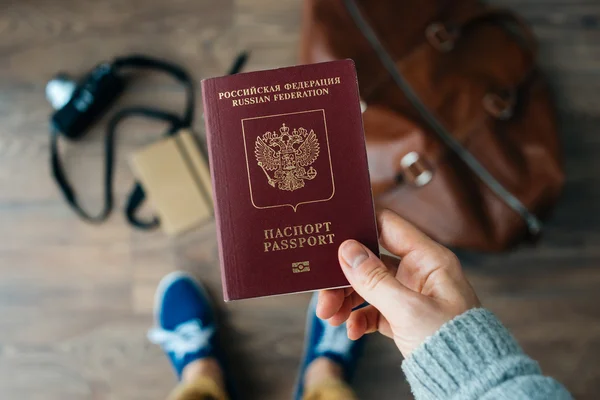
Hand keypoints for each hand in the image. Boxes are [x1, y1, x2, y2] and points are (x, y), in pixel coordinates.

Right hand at [317, 209, 479, 356]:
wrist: (468, 381)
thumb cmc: (451, 342)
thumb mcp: (408, 309)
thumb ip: (374, 279)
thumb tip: (347, 250)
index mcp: (428, 259)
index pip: (388, 226)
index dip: (360, 225)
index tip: (333, 233)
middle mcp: (418, 272)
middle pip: (370, 261)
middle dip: (344, 277)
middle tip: (324, 294)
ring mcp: (410, 294)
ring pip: (368, 286)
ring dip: (346, 299)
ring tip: (330, 316)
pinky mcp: (403, 317)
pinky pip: (373, 309)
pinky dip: (359, 317)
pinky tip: (351, 330)